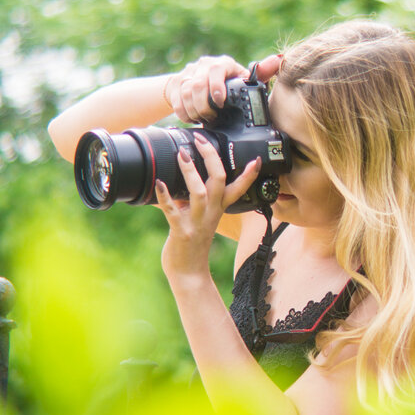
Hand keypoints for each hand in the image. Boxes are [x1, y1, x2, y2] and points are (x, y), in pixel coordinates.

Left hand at [156, 134, 261, 281]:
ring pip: (200, 192)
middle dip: (212, 158)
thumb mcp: (199, 218)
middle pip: (220, 181)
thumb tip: (182, 180)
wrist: (188, 274)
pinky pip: (173, 212)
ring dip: (191, 172)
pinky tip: (158, 183)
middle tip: (202, 139)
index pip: (238, 189)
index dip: (249, 175)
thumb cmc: (192, 245)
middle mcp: (211, 214)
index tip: (256, 159)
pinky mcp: (181, 232)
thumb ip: (193, 200)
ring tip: (182, 154)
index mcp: (218, 210)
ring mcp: (197, 223)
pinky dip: (165, 197)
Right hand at [165, 53, 283, 122]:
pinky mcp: (176, 83)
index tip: (220, 103)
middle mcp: (204, 65)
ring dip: (194, 110)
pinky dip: (183, 112)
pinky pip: (176, 100)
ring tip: (202, 120)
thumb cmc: (228, 83)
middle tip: (211, 118)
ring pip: (185, 93)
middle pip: (197, 84)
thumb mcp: (244, 80)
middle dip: (204, 106)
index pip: (216, 69)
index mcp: (223, 64)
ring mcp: (188, 73)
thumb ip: (261, 73)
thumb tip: (278, 59)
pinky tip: (191, 118)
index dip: (216, 86)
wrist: (202, 81)